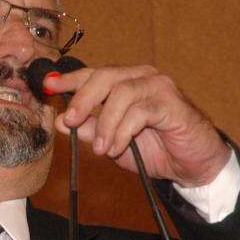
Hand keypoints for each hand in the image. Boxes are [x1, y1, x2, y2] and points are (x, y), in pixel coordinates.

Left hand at [42, 64, 230, 186]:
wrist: (192, 165)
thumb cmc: (154, 150)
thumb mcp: (113, 143)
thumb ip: (90, 129)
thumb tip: (62, 120)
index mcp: (125, 82)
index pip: (93, 74)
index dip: (69, 79)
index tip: (47, 86)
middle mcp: (142, 77)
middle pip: (104, 76)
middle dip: (83, 98)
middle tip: (71, 121)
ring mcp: (159, 88)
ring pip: (122, 93)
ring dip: (106, 123)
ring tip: (101, 149)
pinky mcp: (173, 104)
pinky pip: (141, 112)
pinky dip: (123, 131)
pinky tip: (118, 149)